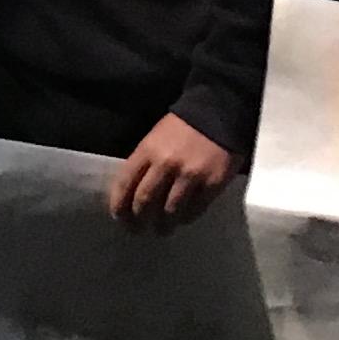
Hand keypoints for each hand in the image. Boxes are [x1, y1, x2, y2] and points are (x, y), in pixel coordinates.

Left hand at [110, 113, 232, 225]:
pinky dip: (185, 219)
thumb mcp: (155, 138)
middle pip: (144, 202)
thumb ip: (145, 163)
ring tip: (163, 230)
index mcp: (147, 150)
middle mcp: (165, 164)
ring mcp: (190, 175)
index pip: (124, 184)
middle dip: (138, 221)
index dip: (119, 206)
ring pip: (169, 211)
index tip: (120, 218)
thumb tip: (133, 194)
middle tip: (139, 230)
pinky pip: (194, 210)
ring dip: (163, 226)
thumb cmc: (183, 126)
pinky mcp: (212, 183)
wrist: (219, 110)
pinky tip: (183, 219)